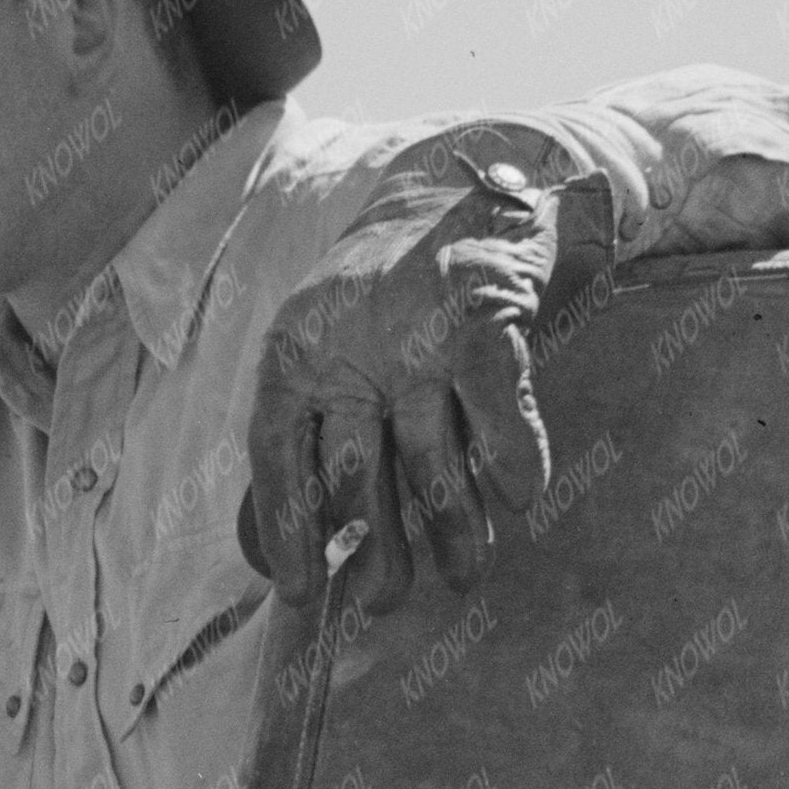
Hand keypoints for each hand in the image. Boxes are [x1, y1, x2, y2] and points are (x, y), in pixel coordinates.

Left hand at [236, 155, 593, 616]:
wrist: (468, 186)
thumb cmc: (389, 297)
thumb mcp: (325, 352)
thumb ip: (302, 436)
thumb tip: (268, 551)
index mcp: (295, 350)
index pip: (273, 449)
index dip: (283, 527)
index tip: (298, 593)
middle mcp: (348, 342)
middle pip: (352, 464)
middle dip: (373, 544)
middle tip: (384, 602)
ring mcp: (419, 331)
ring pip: (431, 452)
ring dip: (451, 527)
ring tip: (462, 578)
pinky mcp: (488, 316)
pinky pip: (501, 404)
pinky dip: (514, 456)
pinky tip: (520, 500)